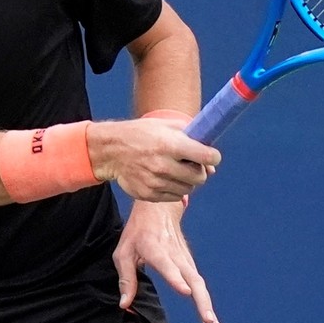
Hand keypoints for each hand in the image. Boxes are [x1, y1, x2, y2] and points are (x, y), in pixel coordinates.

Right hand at [87, 118, 220, 201]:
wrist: (111, 151)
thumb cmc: (141, 134)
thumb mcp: (165, 125)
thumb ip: (192, 138)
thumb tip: (212, 165)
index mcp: (170, 144)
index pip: (206, 156)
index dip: (212, 156)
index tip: (210, 156)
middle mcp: (163, 165)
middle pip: (200, 177)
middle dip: (199, 170)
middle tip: (189, 164)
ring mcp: (155, 182)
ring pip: (188, 189)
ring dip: (186, 181)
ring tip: (174, 169)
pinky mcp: (149, 195)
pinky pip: (175, 197)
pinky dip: (174, 189)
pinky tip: (164, 177)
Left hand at [114, 200, 221, 322]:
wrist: (159, 208)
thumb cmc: (138, 230)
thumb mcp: (123, 252)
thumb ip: (126, 279)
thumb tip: (125, 303)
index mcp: (155, 248)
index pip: (167, 264)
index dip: (176, 278)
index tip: (185, 290)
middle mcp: (175, 254)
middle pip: (192, 279)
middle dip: (202, 301)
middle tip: (208, 321)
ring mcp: (185, 259)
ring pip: (199, 284)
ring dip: (208, 306)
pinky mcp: (190, 264)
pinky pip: (199, 285)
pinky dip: (206, 302)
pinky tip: (211, 319)